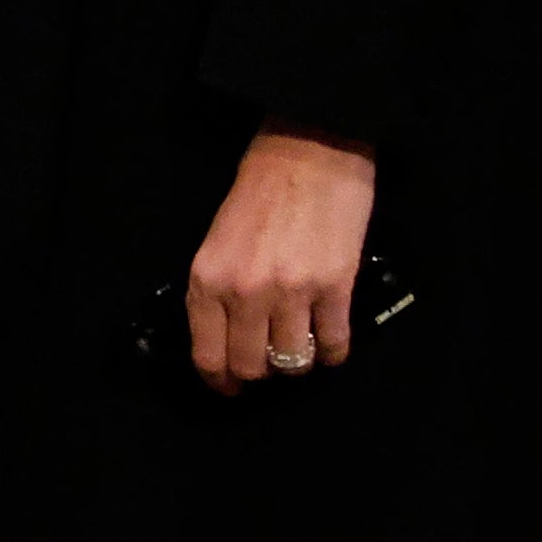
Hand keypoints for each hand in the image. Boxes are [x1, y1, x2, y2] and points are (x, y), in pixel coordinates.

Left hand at [188, 122, 376, 392]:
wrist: (308, 154)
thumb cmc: (259, 191)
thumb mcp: (217, 241)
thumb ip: (218, 290)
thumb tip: (229, 338)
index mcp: (206, 279)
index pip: (208, 355)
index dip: (220, 381)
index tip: (229, 387)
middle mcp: (244, 292)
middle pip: (252, 367)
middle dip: (260, 374)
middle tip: (269, 364)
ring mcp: (291, 292)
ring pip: (294, 363)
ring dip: (298, 362)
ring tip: (301, 344)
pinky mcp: (335, 288)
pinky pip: (334, 345)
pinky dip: (333, 351)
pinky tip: (330, 339)